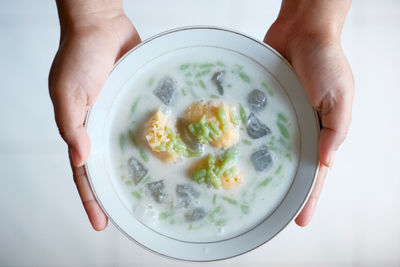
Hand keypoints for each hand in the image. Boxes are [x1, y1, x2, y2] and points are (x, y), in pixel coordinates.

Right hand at [49, 5, 139, 229]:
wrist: (101, 27)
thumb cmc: (79, 57)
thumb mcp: (67, 93)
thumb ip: (72, 125)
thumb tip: (80, 159)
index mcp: (81, 130)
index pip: (84, 173)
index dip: (91, 198)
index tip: (101, 222)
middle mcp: (101, 128)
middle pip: (108, 168)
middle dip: (116, 193)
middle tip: (131, 215)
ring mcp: (120, 117)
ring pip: (128, 151)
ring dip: (137, 172)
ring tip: (154, 194)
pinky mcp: (137, 104)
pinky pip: (146, 127)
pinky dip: (153, 143)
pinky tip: (168, 156)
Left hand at [264, 0, 353, 225]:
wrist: (302, 31)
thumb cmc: (326, 61)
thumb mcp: (340, 97)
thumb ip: (335, 130)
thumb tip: (326, 163)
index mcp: (321, 132)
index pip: (316, 172)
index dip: (310, 196)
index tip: (300, 219)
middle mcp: (298, 130)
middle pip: (290, 168)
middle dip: (283, 191)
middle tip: (268, 214)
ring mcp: (278, 119)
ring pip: (268, 151)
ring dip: (260, 170)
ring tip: (246, 192)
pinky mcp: (261, 106)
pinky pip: (252, 127)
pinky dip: (245, 141)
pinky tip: (233, 156)